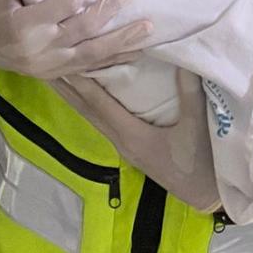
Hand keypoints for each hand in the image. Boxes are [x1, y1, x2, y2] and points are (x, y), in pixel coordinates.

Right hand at [0, 0, 148, 79]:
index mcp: (23, 26)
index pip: (64, 4)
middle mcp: (38, 51)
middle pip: (84, 30)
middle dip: (110, 9)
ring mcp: (47, 66)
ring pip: (91, 56)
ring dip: (121, 42)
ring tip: (148, 29)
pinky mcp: (53, 74)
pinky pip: (87, 69)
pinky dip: (111, 60)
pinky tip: (133, 53)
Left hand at [58, 69, 219, 212]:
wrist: (207, 195)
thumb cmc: (202, 161)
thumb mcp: (198, 125)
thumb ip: (189, 92)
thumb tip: (181, 58)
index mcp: (132, 135)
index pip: (100, 104)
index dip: (81, 82)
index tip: (63, 61)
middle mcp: (122, 140)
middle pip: (87, 111)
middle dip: (67, 88)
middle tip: (45, 64)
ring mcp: (126, 146)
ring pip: (92, 117)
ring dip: (75, 96)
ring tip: (58, 76)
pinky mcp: (132, 147)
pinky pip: (104, 121)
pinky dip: (91, 104)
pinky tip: (89, 95)